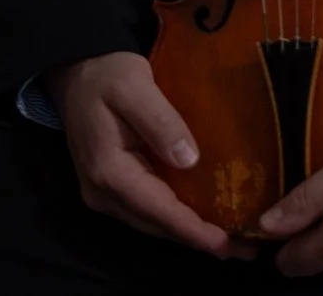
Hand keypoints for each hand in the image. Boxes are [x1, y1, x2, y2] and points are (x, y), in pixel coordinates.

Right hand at [47, 51, 249, 259]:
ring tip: (233, 241)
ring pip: (153, 222)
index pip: (158, 209)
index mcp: (109, 170)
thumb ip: (161, 122)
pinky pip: (148, 210)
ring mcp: (105, 193)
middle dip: (198, 239)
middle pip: (157, 224)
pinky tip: (203, 218)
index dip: (193, 229)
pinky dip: (176, 218)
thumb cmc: (108, 75)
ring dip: (189, 233)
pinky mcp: (112, 187)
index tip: (226, 243)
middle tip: (245, 248)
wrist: (77, 73)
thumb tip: (190, 160)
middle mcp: (103, 192)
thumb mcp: (136, 87)